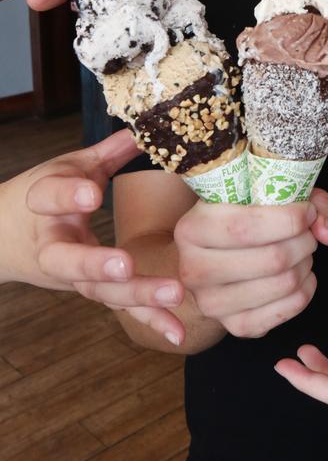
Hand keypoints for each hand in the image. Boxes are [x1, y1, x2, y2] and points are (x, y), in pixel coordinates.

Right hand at [5, 130, 184, 343]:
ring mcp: (71, 275)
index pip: (49, 197)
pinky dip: (151, 320)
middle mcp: (53, 245)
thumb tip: (145, 126)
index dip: (68, 196)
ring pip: (99, 290)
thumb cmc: (42, 197)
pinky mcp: (91, 291)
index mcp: (43, 204)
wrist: (1, 237)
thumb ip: (108, 151)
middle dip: (96, 263)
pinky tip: (178, 334)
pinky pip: (120, 307)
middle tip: (124, 265)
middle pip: (70, 260)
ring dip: (137, 295)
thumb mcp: (69, 166)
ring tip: (173, 293)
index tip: (90, 194)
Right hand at [174, 187, 327, 337]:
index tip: (306, 210)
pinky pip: (288, 310)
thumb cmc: (241, 216)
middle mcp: (193, 270)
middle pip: (273, 258)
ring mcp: (212, 303)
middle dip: (304, 241)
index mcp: (191, 229)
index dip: (289, 218)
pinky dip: (307, 290)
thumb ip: (306, 201)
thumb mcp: (262, 193)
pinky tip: (303, 274)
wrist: (213, 257)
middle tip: (307, 232)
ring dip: (306, 263)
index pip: (247, 227)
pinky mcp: (235, 326)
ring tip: (303, 250)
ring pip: (284, 284)